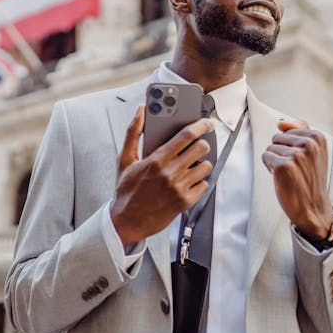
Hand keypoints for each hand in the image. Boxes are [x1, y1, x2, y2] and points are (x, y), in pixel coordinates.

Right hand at [110, 105, 214, 246]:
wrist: (126, 221)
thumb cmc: (126, 190)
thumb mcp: (125, 159)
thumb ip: (133, 132)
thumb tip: (141, 110)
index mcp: (156, 159)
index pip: (186, 135)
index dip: (201, 125)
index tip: (207, 123)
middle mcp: (170, 172)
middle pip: (201, 148)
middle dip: (202, 144)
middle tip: (197, 146)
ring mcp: (179, 188)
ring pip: (206, 167)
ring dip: (201, 163)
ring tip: (190, 166)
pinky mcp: (185, 202)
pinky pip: (204, 185)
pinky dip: (199, 182)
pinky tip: (187, 182)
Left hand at [262, 120, 332, 239]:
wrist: (313, 207)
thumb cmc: (310, 178)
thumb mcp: (313, 151)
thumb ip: (300, 130)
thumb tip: (281, 122)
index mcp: (318, 137)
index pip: (287, 130)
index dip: (290, 146)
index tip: (302, 161)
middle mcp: (309, 144)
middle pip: (277, 137)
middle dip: (281, 152)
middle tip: (295, 169)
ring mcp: (296, 155)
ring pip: (270, 148)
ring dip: (276, 161)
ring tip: (290, 174)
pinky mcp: (283, 166)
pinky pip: (265, 157)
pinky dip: (270, 168)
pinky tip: (283, 178)